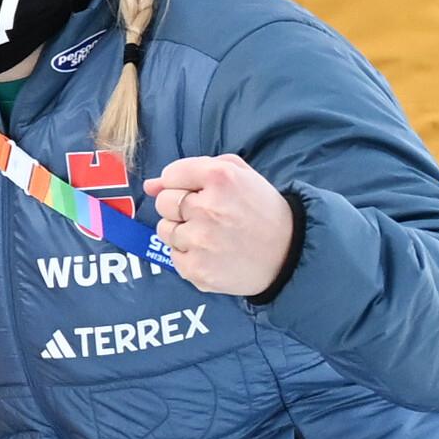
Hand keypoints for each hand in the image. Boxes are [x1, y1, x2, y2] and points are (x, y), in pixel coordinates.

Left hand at [149, 153, 298, 298]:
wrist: (288, 253)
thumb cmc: (260, 209)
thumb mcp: (239, 174)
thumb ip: (193, 169)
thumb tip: (150, 184)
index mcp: (219, 178)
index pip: (171, 174)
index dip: (182, 183)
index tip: (198, 192)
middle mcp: (207, 208)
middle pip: (163, 202)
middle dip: (179, 206)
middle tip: (207, 214)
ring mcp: (200, 241)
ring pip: (164, 229)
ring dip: (182, 230)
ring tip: (210, 234)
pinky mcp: (196, 269)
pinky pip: (172, 255)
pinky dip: (187, 254)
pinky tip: (211, 252)